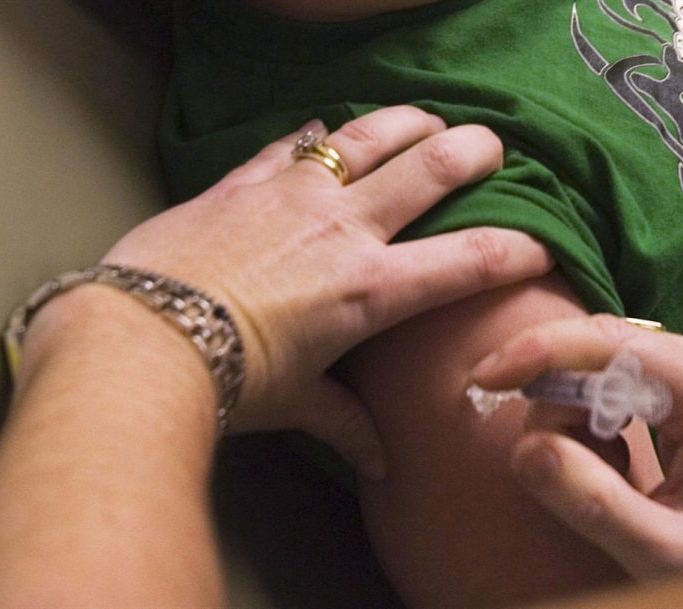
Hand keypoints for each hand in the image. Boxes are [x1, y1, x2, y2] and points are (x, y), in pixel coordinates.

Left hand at [102, 106, 552, 477]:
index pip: (467, 261)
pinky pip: (291, 143)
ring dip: (406, 123)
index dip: (515, 249)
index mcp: (369, 288)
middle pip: (428, 170)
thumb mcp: (296, 405)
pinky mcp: (244, 180)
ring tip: (427, 117)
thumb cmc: (229, 380)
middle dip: (472, 153)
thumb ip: (345, 425)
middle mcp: (342, 228)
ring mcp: (293, 193)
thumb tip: (380, 467)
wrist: (141, 337)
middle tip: (494, 146)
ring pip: (367, 137)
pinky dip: (316, 134)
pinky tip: (325, 127)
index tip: (541, 245)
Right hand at [470, 315, 682, 577]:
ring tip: (605, 476)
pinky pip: (616, 376)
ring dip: (577, 416)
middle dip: (559, 404)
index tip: (483, 378)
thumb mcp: (665, 551)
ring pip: (600, 361)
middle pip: (596, 348)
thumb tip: (525, 448)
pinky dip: (595, 417)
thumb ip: (592, 502)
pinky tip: (615, 461)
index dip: (537, 353)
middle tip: (562, 470)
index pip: (606, 341)